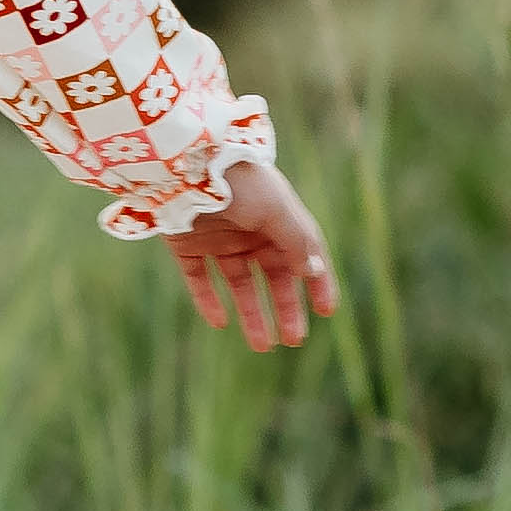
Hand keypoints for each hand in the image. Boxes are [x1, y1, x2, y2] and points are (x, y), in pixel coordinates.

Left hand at [167, 157, 338, 351]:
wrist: (183, 164)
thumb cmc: (237, 181)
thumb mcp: (276, 210)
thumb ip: (296, 241)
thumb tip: (314, 272)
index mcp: (278, 218)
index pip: (304, 255)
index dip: (317, 282)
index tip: (326, 311)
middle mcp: (250, 231)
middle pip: (274, 276)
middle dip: (286, 307)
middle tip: (294, 339)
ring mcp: (219, 239)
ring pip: (240, 285)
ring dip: (252, 313)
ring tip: (263, 346)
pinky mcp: (186, 245)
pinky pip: (199, 280)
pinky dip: (209, 302)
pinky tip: (220, 323)